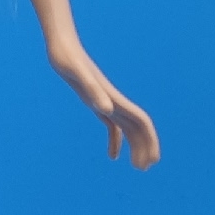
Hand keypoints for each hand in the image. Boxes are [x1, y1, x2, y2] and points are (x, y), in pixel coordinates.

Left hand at [48, 35, 160, 167]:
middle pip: (137, 127)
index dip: (148, 139)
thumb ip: (93, 91)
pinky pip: (112, 126)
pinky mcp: (95, 102)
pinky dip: (115, 141)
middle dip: (144, 147)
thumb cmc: (68, 58)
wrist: (61, 46)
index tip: (152, 159)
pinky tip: (113, 156)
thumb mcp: (78, 74)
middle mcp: (113, 101)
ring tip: (136, 166)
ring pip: (127, 128)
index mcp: (113, 98)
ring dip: (134, 146)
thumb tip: (107, 111)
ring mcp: (106, 102)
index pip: (140, 121)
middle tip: (144, 169)